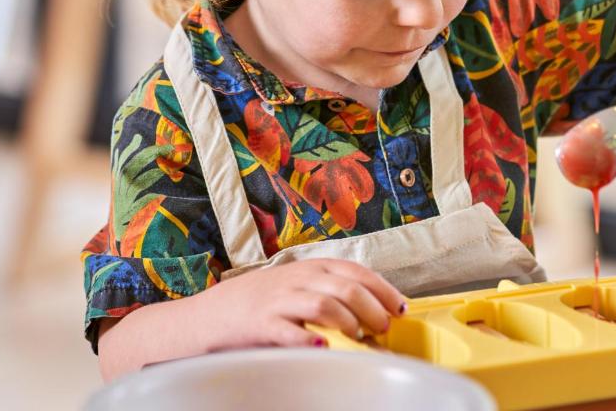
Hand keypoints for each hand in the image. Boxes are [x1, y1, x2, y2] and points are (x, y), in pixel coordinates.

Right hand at [195, 259, 406, 349]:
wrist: (213, 313)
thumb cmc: (265, 301)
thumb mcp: (300, 285)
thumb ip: (331, 291)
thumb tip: (374, 310)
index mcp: (312, 268)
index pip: (357, 272)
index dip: (383, 290)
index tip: (401, 308)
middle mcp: (299, 279)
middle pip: (346, 288)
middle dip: (372, 309)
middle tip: (383, 328)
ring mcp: (280, 300)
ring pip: (324, 305)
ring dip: (348, 323)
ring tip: (359, 338)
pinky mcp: (261, 324)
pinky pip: (289, 331)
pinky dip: (309, 339)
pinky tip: (324, 347)